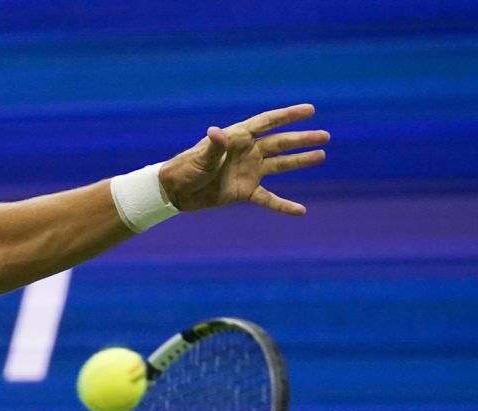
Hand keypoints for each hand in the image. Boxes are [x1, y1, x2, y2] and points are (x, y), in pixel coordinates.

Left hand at [159, 103, 328, 215]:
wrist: (175, 191)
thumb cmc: (185, 169)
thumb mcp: (200, 157)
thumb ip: (214, 146)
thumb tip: (218, 132)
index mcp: (237, 138)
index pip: (267, 122)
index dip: (288, 115)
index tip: (310, 110)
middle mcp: (247, 152)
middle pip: (280, 143)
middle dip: (302, 140)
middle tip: (325, 136)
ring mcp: (248, 171)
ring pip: (280, 165)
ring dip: (300, 161)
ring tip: (322, 156)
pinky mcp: (245, 191)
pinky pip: (269, 199)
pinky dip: (284, 205)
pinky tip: (301, 211)